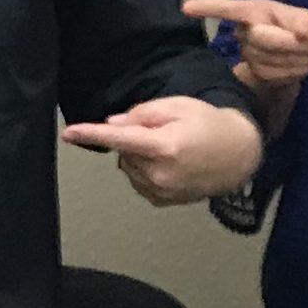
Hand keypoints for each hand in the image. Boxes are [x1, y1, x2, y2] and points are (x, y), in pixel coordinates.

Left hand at [61, 94, 264, 205]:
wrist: (238, 155)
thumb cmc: (210, 125)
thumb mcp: (178, 106)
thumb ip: (142, 113)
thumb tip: (114, 123)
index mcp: (164, 147)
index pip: (119, 139)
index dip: (91, 133)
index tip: (68, 132)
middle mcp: (160, 174)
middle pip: (124, 152)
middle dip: (133, 139)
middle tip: (163, 131)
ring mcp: (162, 191)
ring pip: (128, 167)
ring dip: (138, 156)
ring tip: (170, 148)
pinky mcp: (163, 201)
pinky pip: (138, 181)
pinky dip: (145, 171)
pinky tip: (169, 164)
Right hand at [183, 0, 307, 89]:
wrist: (297, 55)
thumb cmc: (298, 28)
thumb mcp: (306, 19)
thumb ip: (306, 23)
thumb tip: (306, 35)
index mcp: (252, 10)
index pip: (227, 8)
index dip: (207, 8)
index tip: (185, 8)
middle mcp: (244, 31)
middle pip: (263, 39)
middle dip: (292, 44)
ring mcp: (247, 53)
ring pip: (271, 59)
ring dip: (299, 59)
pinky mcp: (254, 73)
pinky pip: (274, 75)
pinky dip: (295, 72)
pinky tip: (303, 66)